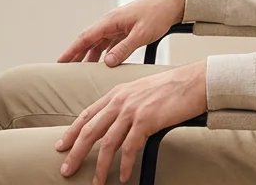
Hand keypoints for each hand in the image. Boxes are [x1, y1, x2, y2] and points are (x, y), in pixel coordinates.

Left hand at [55, 61, 208, 183]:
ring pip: (108, 143)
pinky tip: (123, 176)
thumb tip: (116, 122)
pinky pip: (130, 148)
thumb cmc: (171, 87)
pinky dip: (125, 165)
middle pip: (90, 130)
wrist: (193, 81)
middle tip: (67, 169)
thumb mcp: (140, 90)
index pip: (87, 114)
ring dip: (101, 166)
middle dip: (76, 152)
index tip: (61, 145)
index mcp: (117, 93)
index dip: (72, 132)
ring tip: (97, 182)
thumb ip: (125, 103)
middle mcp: (120, 101)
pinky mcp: (146, 120)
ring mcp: (132, 110)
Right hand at [58, 0, 185, 66]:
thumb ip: (124, 49)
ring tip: (81, 70)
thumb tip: (107, 63)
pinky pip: (109, 42)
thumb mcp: (141, 35)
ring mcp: (117, 25)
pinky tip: (103, 63)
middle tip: (65, 70)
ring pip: (98, 42)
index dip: (71, 51)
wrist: (172, 3)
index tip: (60, 62)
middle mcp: (111, 22)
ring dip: (89, 55)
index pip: (85, 38)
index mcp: (111, 21)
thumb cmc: (158, 15)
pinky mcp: (125, 28)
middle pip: (88, 40)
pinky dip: (103, 53)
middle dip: (76, 54)